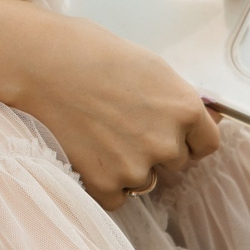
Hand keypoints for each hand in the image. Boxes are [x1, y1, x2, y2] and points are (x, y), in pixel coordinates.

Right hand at [3, 6, 219, 205]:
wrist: (41, 64)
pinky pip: (116, 197)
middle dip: (155, 149)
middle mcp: (167, 142)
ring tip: (99, 135)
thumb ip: (175, 98)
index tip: (173, 134)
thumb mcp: (149, 66)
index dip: (189, 138)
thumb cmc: (90, 52)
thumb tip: (196, 117)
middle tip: (122, 126)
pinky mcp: (105, 183)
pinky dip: (103, 183)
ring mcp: (136, 166)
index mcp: (184, 108)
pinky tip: (86, 153)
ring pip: (144, 180)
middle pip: (175, 163)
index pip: (207, 144)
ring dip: (129, 166)